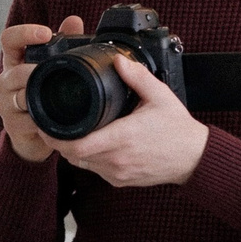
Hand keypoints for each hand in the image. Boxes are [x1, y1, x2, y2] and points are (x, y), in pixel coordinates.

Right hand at [0, 16, 82, 162]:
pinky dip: (40, 120)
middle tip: (51, 71)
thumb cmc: (43, 93)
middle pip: (14, 72)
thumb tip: (74, 20)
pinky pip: (26, 121)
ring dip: (35, 96)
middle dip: (33, 72)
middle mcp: (5, 80)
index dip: (24, 33)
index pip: (9, 39)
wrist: (35, 133)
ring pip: (18, 97)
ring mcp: (6, 103)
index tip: (45, 33)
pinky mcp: (12, 125)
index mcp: (15, 60)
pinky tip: (51, 118)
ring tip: (51, 96)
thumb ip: (64, 43)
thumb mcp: (53, 66)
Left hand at [49, 55, 209, 187]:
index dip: (56, 138)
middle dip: (59, 142)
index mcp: (122, 138)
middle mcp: (117, 159)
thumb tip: (117, 60)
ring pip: (81, 164)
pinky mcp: (120, 181)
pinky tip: (90, 144)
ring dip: (72, 151)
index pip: (77, 146)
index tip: (46, 125)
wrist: (194, 158)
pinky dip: (88, 159)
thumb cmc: (178, 129)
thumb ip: (137, 77)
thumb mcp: (160, 96)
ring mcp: (118, 173)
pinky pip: (95, 170)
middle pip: (73, 156)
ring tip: (69, 132)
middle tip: (52, 126)